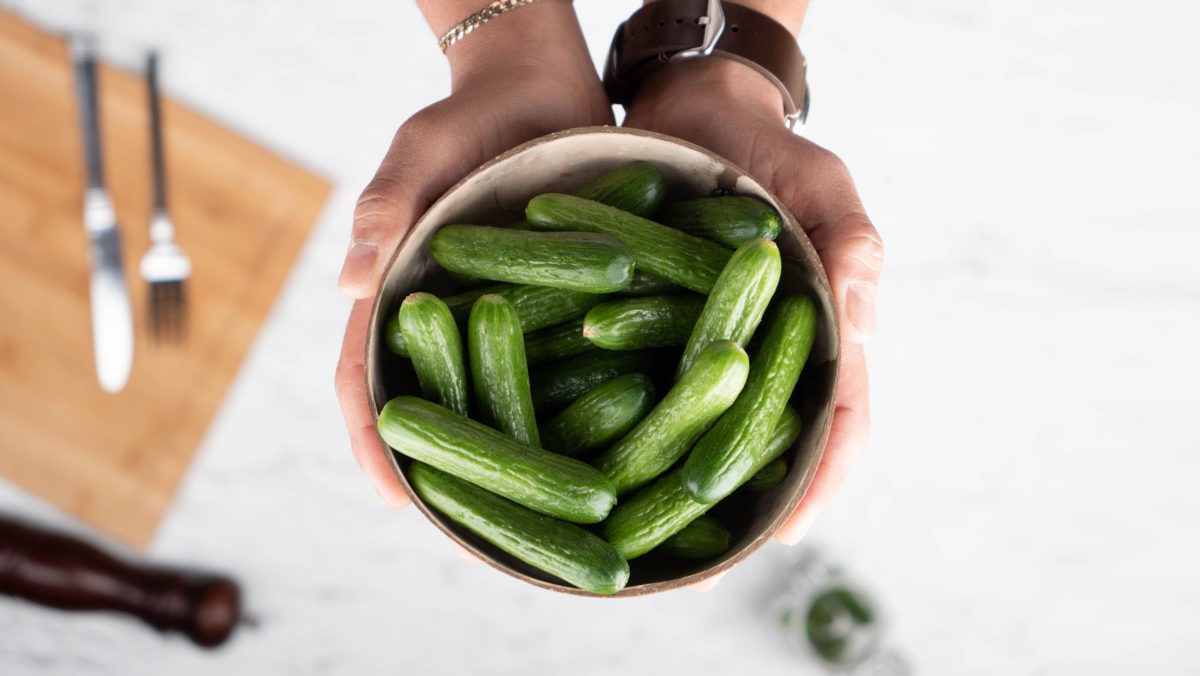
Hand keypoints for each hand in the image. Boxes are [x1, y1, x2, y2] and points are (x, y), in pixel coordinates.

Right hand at [334, 2, 612, 507]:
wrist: (544, 88)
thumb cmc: (469, 115)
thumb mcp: (422, 150)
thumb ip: (387, 206)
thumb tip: (349, 282)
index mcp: (400, 296)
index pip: (367, 376)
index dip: (374, 439)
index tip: (390, 499)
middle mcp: (450, 323)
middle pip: (441, 408)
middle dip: (455, 474)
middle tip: (479, 536)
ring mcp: (508, 323)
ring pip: (507, 403)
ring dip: (524, 456)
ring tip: (555, 513)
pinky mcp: (561, 312)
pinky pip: (571, 368)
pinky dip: (585, 407)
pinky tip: (618, 445)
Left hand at [624, 59, 883, 544]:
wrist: (692, 108)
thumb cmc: (769, 148)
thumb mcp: (820, 184)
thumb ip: (850, 246)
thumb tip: (865, 327)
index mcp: (821, 331)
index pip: (840, 418)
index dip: (820, 477)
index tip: (789, 529)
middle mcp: (763, 354)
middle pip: (766, 444)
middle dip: (740, 502)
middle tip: (703, 554)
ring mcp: (704, 349)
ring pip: (699, 430)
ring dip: (675, 479)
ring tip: (643, 531)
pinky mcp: (652, 334)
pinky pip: (639, 387)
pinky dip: (623, 425)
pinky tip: (596, 458)